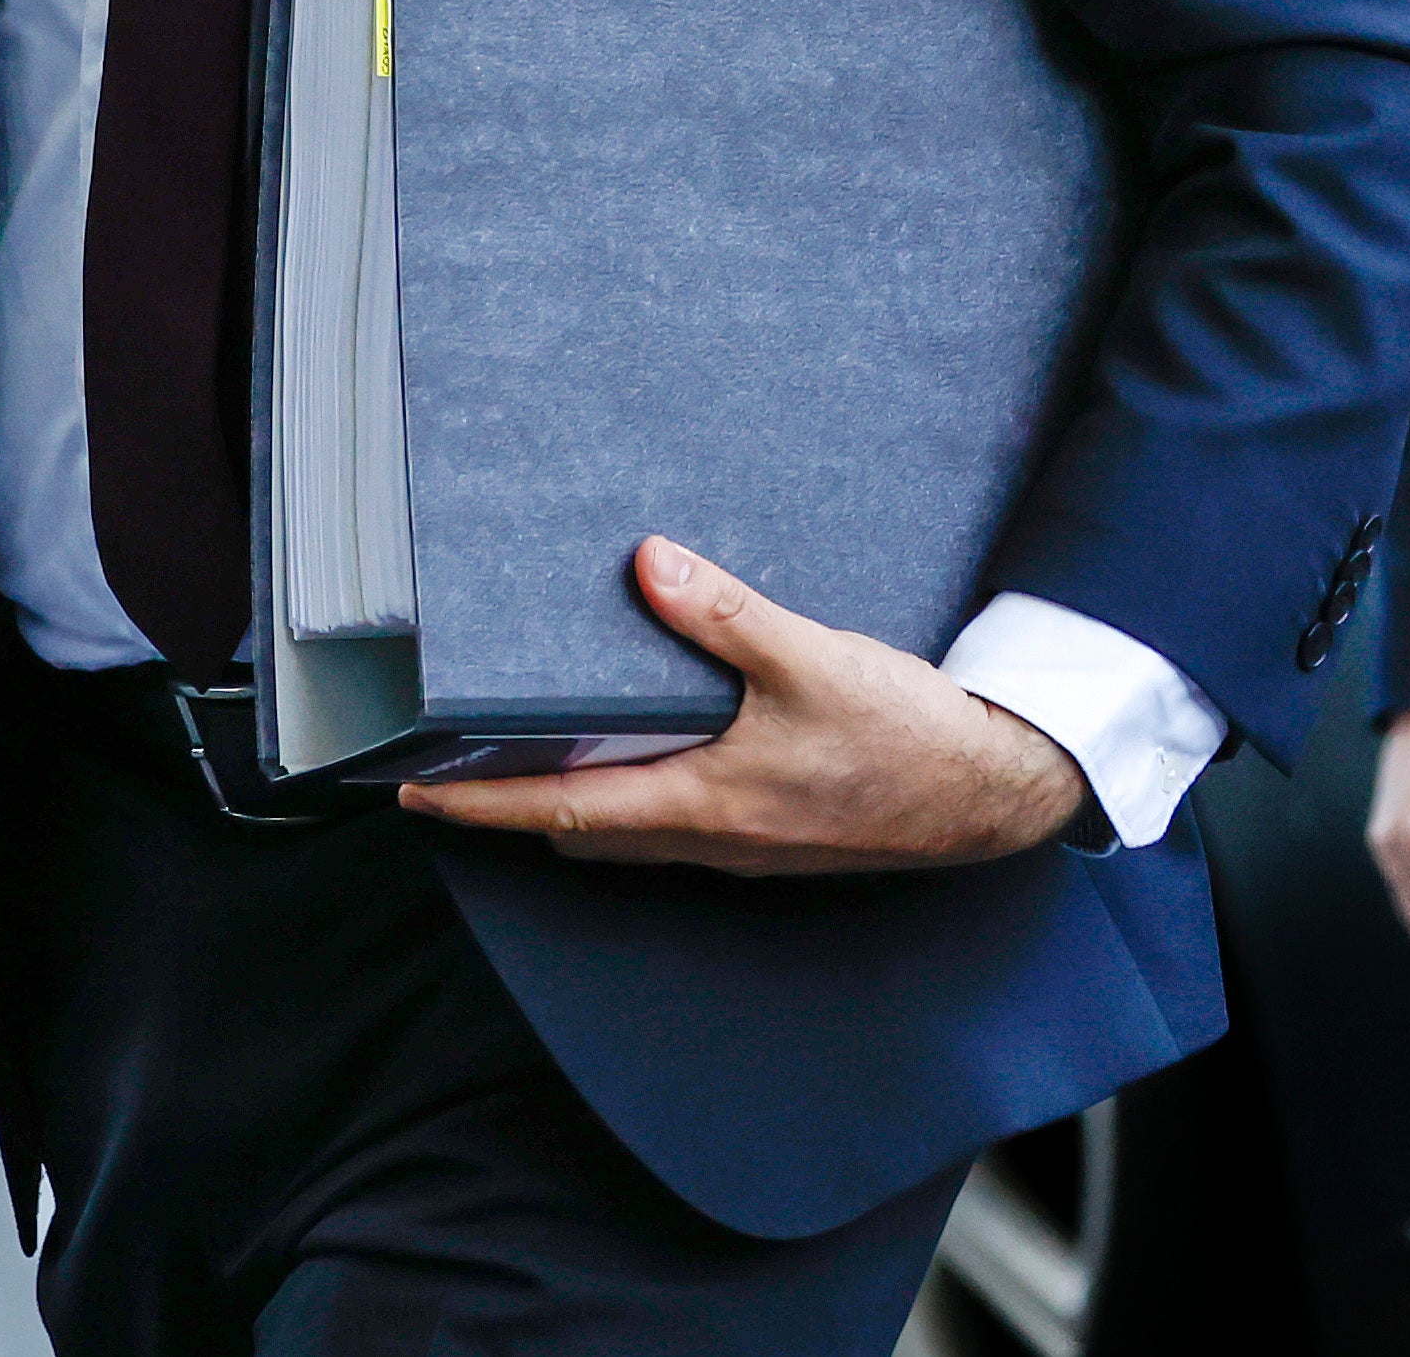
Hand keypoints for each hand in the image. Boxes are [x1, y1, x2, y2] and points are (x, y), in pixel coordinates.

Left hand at [398, 537, 1088, 874]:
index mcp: (703, 804)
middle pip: (581, 830)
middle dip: (518, 800)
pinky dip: (641, 788)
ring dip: (581, 793)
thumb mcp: (812, 659)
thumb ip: (724, 613)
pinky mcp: (776, 835)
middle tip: (466, 754)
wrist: (996, 791)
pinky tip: (655, 736)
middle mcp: (711, 840)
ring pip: (631, 830)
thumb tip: (645, 564)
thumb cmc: (909, 738)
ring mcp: (745, 846)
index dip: (478, 805)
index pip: (559, 809)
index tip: (412, 795)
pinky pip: (679, 821)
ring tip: (542, 734)